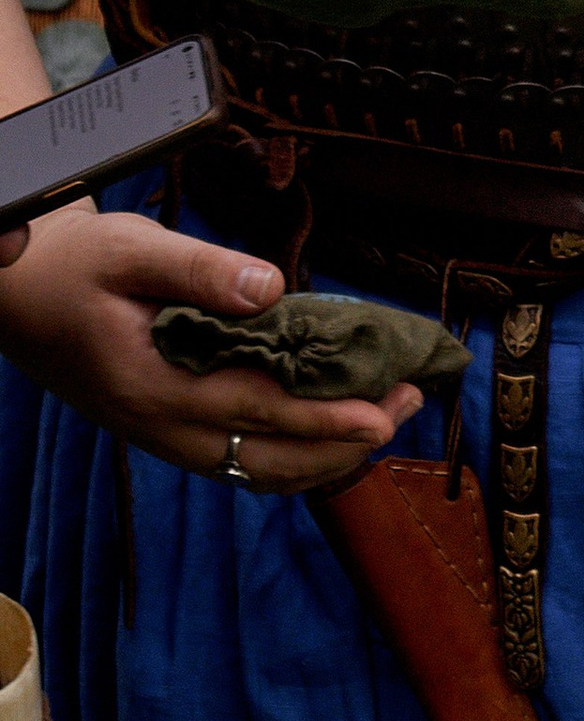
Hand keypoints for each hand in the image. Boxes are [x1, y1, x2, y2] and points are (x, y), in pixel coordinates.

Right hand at [0, 209, 418, 493]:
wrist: (21, 296)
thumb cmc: (78, 266)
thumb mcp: (133, 250)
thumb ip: (202, 271)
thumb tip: (271, 288)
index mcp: (152, 386)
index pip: (256, 412)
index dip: (324, 419)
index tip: (382, 415)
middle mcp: (159, 427)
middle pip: (268, 456)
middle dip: (346, 440)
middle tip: (408, 405)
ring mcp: (162, 438)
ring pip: (258, 470)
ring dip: (327, 453)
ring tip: (388, 417)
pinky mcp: (168, 433)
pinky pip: (240, 462)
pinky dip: (293, 454)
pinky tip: (332, 433)